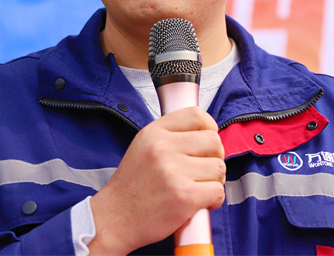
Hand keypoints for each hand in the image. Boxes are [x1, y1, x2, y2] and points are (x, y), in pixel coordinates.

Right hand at [88, 107, 225, 254]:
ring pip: (219, 168)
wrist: (115, 219)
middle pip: (214, 141)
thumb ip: (171, 136)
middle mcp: (163, 148)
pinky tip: (200, 203)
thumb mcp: (144, 147)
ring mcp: (174, 172)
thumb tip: (207, 133)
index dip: (209, 128)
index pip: (196, 115)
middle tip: (202, 171)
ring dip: (214, 181)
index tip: (207, 142)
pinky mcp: (184, 196)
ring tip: (197, 188)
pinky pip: (218, 191)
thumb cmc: (132, 187)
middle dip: (214, 158)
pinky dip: (214, 200)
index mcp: (154, 133)